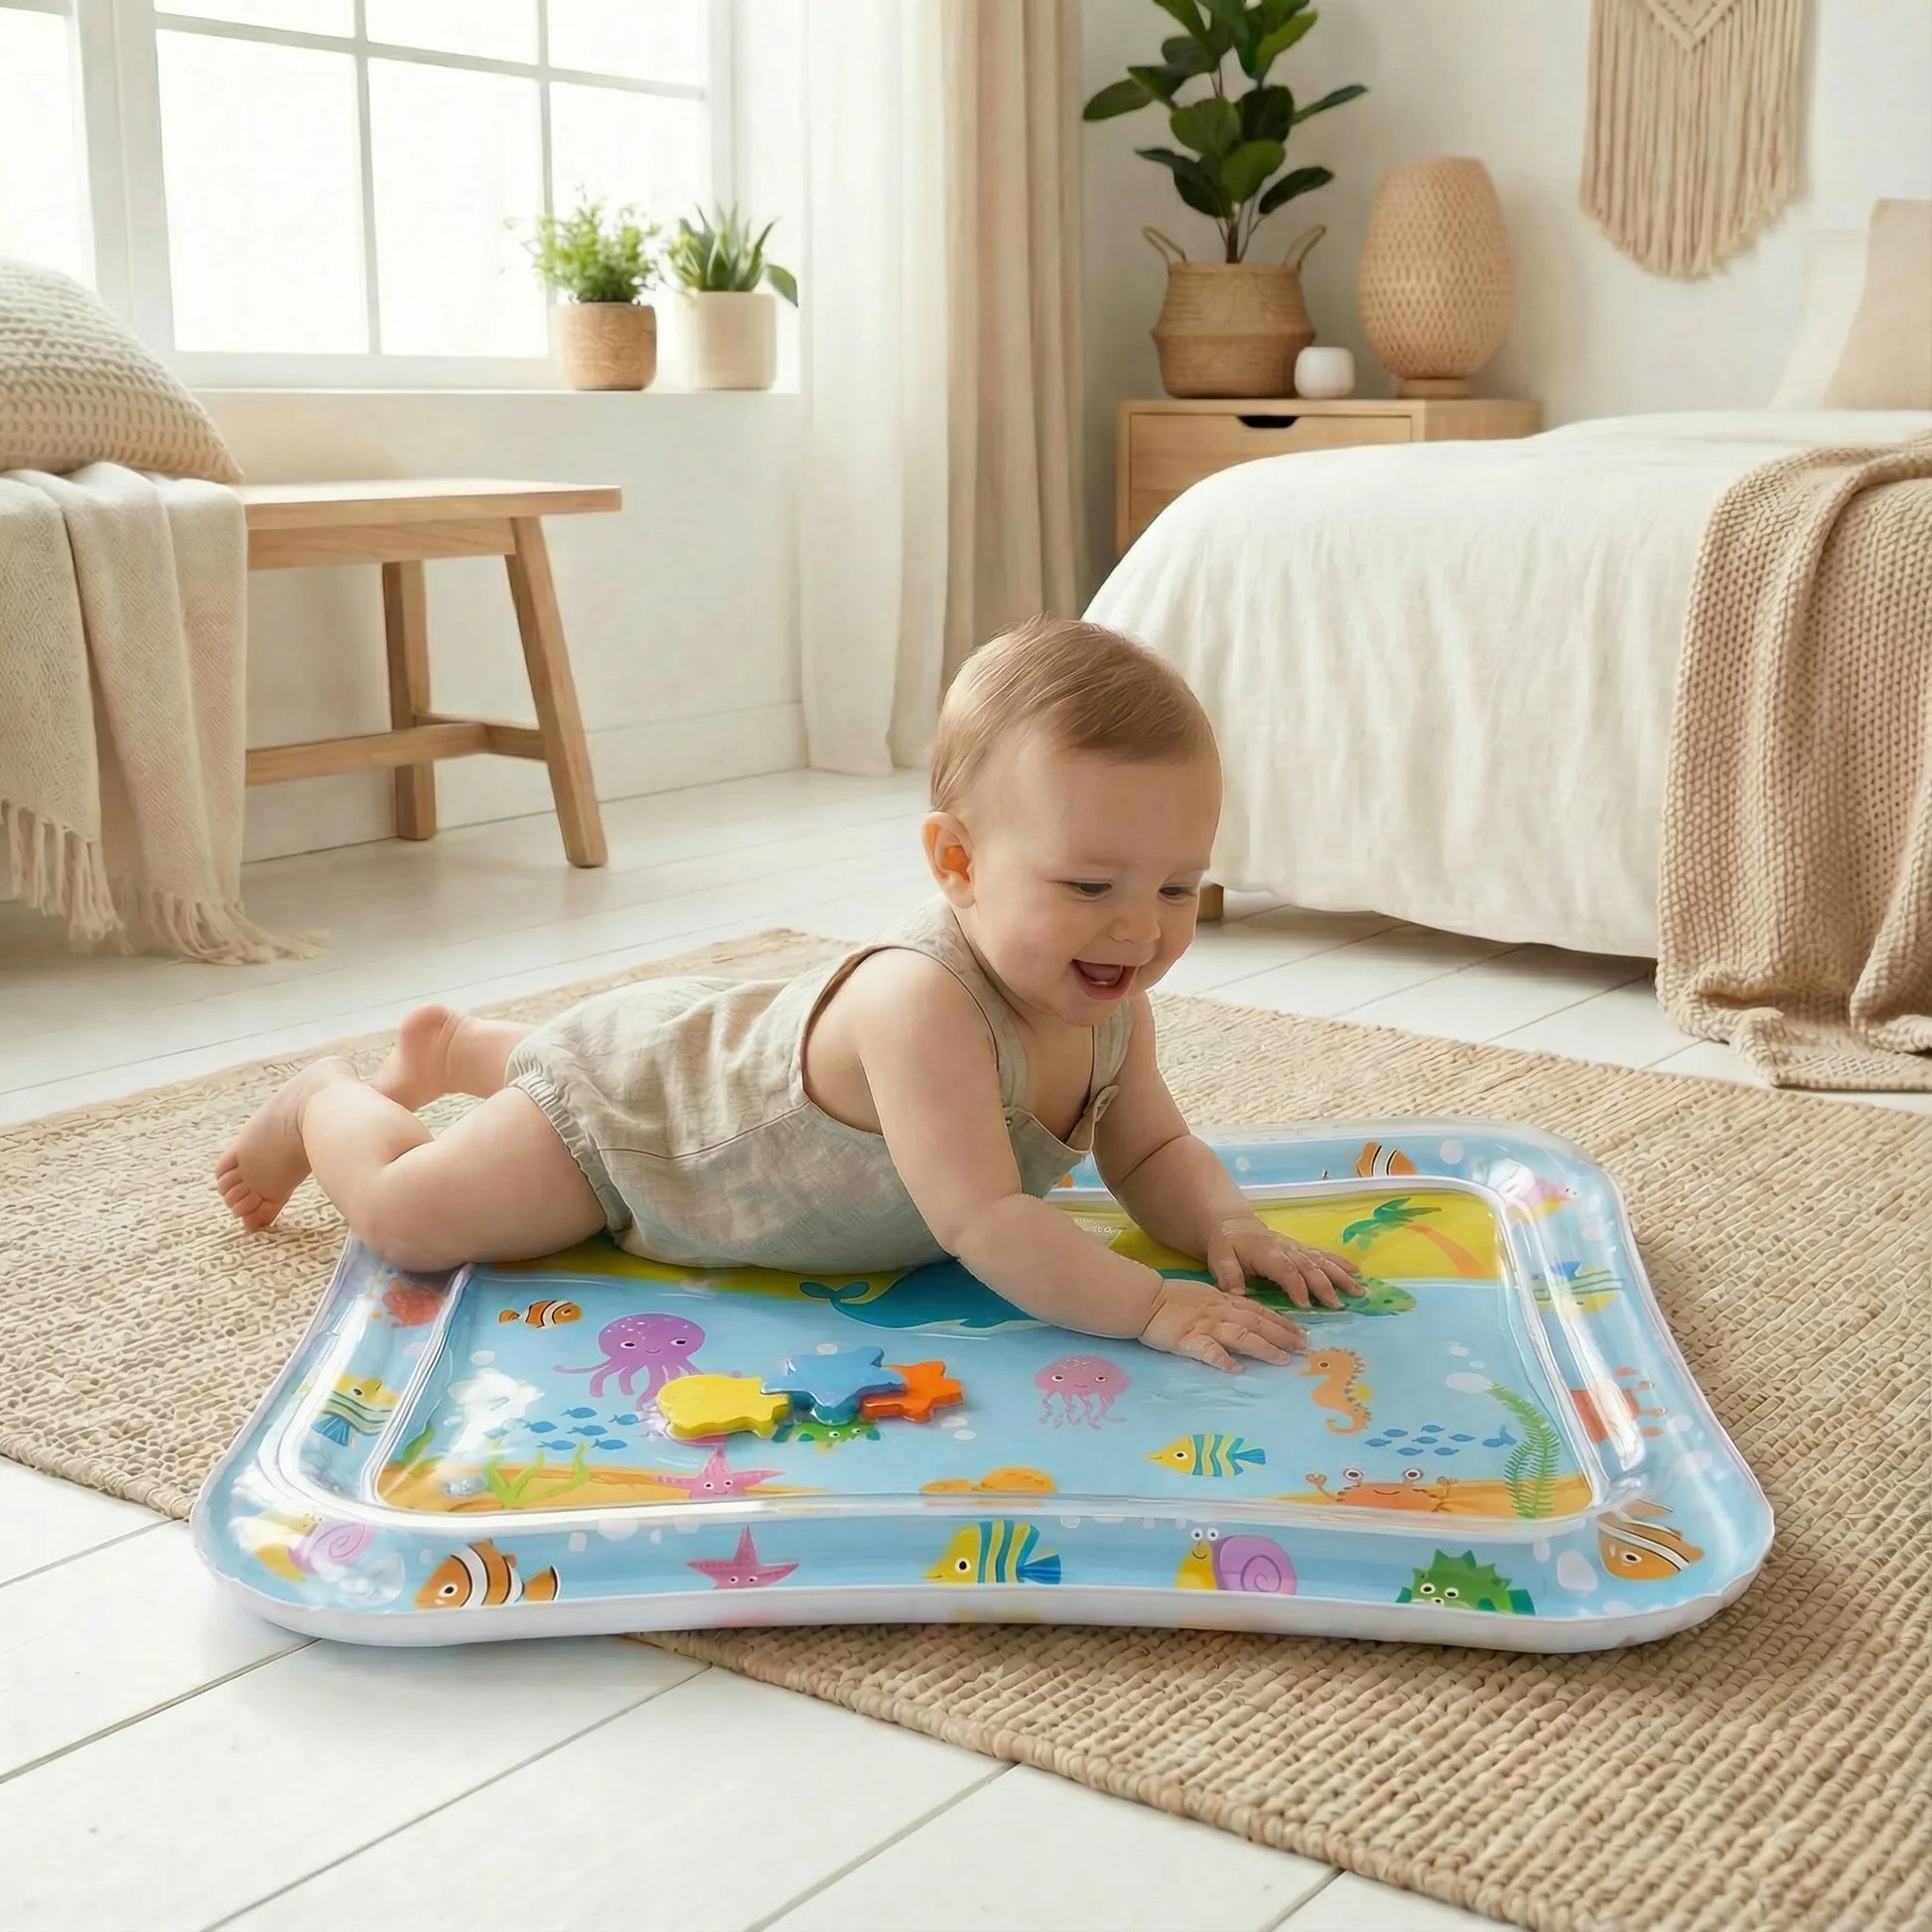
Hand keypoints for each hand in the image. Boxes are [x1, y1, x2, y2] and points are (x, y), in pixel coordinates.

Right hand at [1139, 1275, 1306, 1372]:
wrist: (1146, 1299)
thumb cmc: (1175, 1298)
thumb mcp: (1207, 1295)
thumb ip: (1228, 1305)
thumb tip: (1250, 1316)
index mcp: (1226, 1302)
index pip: (1260, 1312)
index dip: (1283, 1323)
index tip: (1302, 1334)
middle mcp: (1222, 1312)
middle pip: (1258, 1324)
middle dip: (1283, 1336)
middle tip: (1303, 1349)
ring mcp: (1206, 1326)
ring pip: (1240, 1336)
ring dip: (1263, 1347)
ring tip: (1281, 1360)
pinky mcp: (1188, 1340)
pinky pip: (1208, 1351)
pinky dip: (1223, 1360)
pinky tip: (1235, 1370)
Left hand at [1207, 1215, 1362, 1310]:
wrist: (1235, 1226)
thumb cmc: (1227, 1246)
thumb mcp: (1219, 1259)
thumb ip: (1227, 1275)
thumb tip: (1236, 1293)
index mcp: (1267, 1253)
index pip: (1285, 1269)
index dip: (1296, 1286)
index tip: (1306, 1305)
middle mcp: (1287, 1249)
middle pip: (1309, 1266)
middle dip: (1324, 1285)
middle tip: (1337, 1305)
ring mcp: (1297, 1248)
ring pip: (1322, 1261)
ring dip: (1340, 1275)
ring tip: (1358, 1291)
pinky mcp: (1303, 1249)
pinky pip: (1324, 1255)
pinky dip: (1341, 1263)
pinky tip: (1357, 1272)